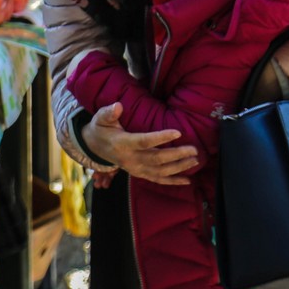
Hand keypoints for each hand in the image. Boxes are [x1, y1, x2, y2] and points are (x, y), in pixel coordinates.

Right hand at [78, 103, 198, 185]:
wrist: (94, 147)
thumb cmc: (101, 129)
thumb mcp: (100, 118)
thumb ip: (108, 112)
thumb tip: (118, 106)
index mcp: (122, 144)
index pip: (144, 141)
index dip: (161, 138)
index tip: (178, 132)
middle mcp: (130, 159)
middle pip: (156, 159)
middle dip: (177, 155)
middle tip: (194, 149)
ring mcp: (135, 169)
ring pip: (160, 171)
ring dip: (179, 167)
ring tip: (194, 160)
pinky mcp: (139, 174)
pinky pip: (158, 180)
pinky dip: (173, 182)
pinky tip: (187, 180)